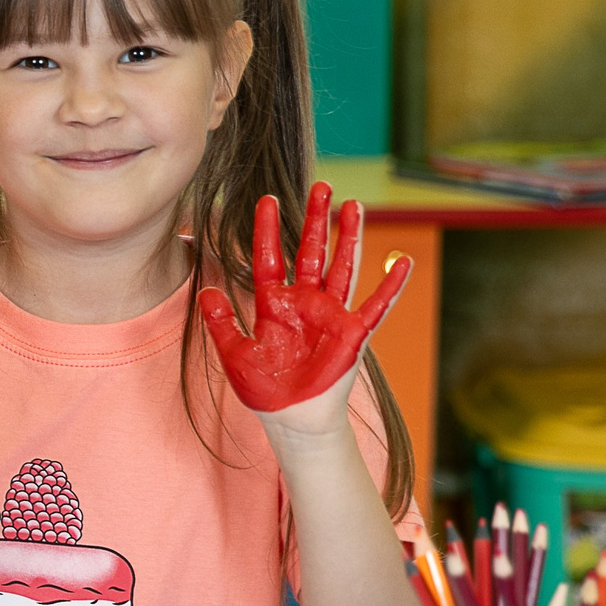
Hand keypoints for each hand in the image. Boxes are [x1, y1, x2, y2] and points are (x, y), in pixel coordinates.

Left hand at [197, 182, 409, 423]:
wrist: (291, 420)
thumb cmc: (264, 390)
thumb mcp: (234, 354)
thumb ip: (221, 322)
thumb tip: (204, 290)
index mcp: (275, 305)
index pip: (270, 258)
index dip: (268, 230)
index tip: (266, 200)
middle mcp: (305, 303)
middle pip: (311, 252)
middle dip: (316, 219)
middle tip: (321, 185)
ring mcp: (331, 315)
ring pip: (342, 267)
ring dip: (349, 238)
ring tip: (353, 205)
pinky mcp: (354, 333)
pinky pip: (375, 305)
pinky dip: (390, 285)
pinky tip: (401, 262)